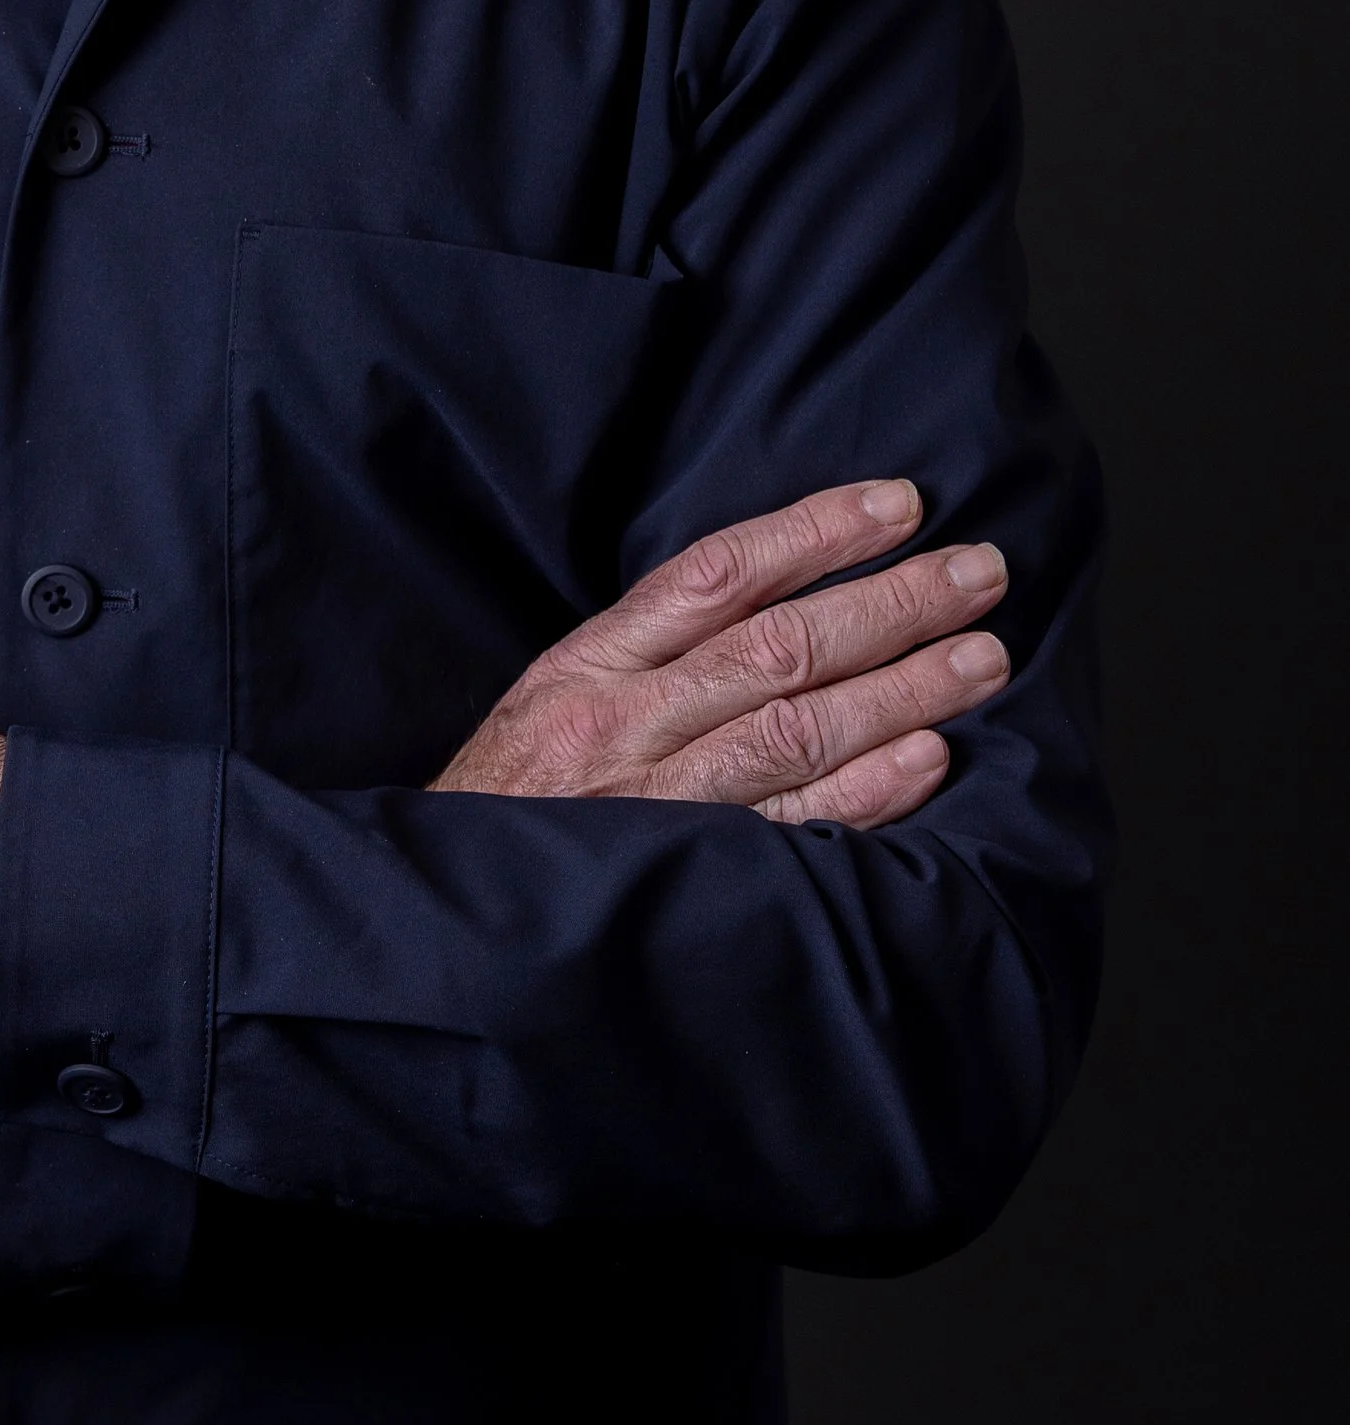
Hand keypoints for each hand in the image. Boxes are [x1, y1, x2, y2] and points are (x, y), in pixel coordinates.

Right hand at [431, 480, 1008, 827]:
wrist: (441, 920)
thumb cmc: (509, 805)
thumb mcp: (550, 700)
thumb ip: (646, 653)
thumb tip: (779, 594)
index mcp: (588, 667)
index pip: (717, 574)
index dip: (814, 533)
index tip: (901, 505)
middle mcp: (622, 727)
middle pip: (778, 647)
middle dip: (892, 603)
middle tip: (980, 573)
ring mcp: (654, 808)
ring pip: (797, 731)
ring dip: (903, 690)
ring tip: (983, 659)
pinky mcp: (684, 883)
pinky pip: (791, 831)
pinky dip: (864, 794)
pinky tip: (928, 761)